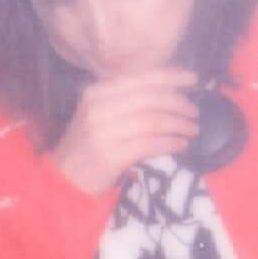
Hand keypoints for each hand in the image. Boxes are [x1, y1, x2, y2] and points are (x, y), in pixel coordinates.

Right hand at [48, 68, 198, 194]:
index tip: (192, 79)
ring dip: (179, 124)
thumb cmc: (86, 147)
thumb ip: (125, 101)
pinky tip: (182, 145)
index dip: (170, 76)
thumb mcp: (98, 116)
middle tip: (194, 111)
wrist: (63, 181)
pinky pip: (150, 143)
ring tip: (193, 129)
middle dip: (178, 102)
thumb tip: (166, 92)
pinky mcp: (111, 156)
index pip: (140, 78)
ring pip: (153, 120)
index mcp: (96, 93)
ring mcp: (103, 132)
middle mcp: (98, 108)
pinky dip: (170, 142)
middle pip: (150, 98)